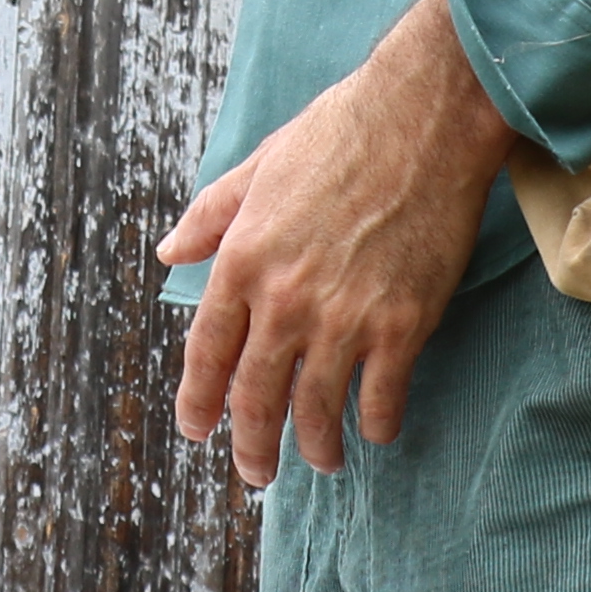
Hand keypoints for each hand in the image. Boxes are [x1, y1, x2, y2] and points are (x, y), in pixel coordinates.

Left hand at [157, 0, 515, 486]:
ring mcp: (345, 317)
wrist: (422, 118)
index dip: (199, 399)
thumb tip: (168, 251)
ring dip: (314, 446)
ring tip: (318, 461)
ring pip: (317, 410)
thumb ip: (210, 216)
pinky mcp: (402, 324)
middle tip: (254, 473)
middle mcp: (285, 299)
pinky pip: (382, 397)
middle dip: (251, 445)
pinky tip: (376, 430)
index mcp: (242, 260)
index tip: (197, 429)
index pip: (207, 352)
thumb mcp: (258, 167)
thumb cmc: (339, 132)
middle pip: (256, 396)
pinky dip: (377, 423)